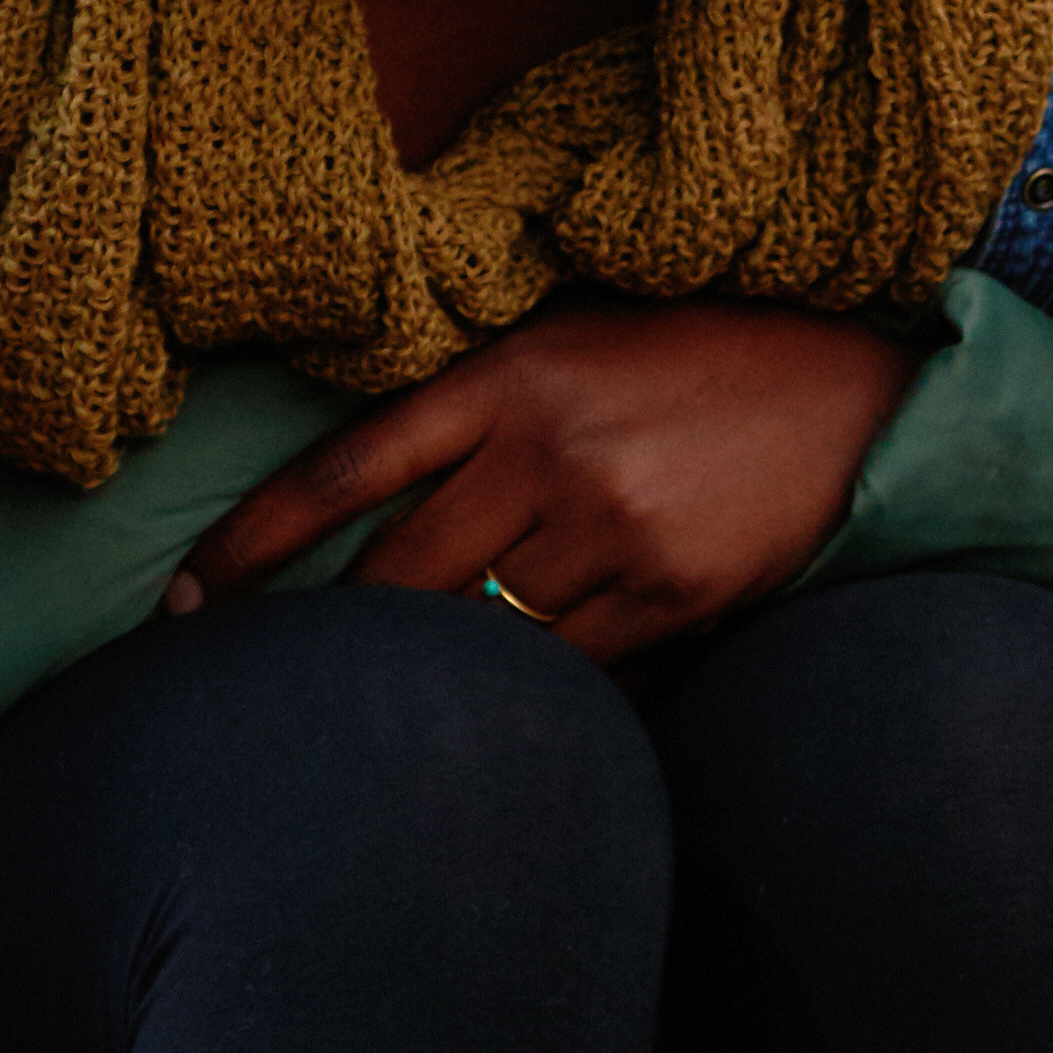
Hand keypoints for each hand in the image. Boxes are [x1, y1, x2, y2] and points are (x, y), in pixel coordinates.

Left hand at [169, 295, 927, 662]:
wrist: (867, 401)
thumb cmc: (707, 364)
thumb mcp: (578, 346)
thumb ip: (476, 410)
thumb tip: (365, 508)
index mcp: (513, 378)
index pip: (344, 472)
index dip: (247, 547)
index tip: (184, 608)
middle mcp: (553, 454)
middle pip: (396, 580)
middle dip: (334, 641)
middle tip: (284, 683)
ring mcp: (615, 529)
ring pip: (477, 636)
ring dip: (436, 674)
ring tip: (396, 706)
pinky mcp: (674, 593)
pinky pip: (569, 670)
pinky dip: (537, 689)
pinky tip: (519, 703)